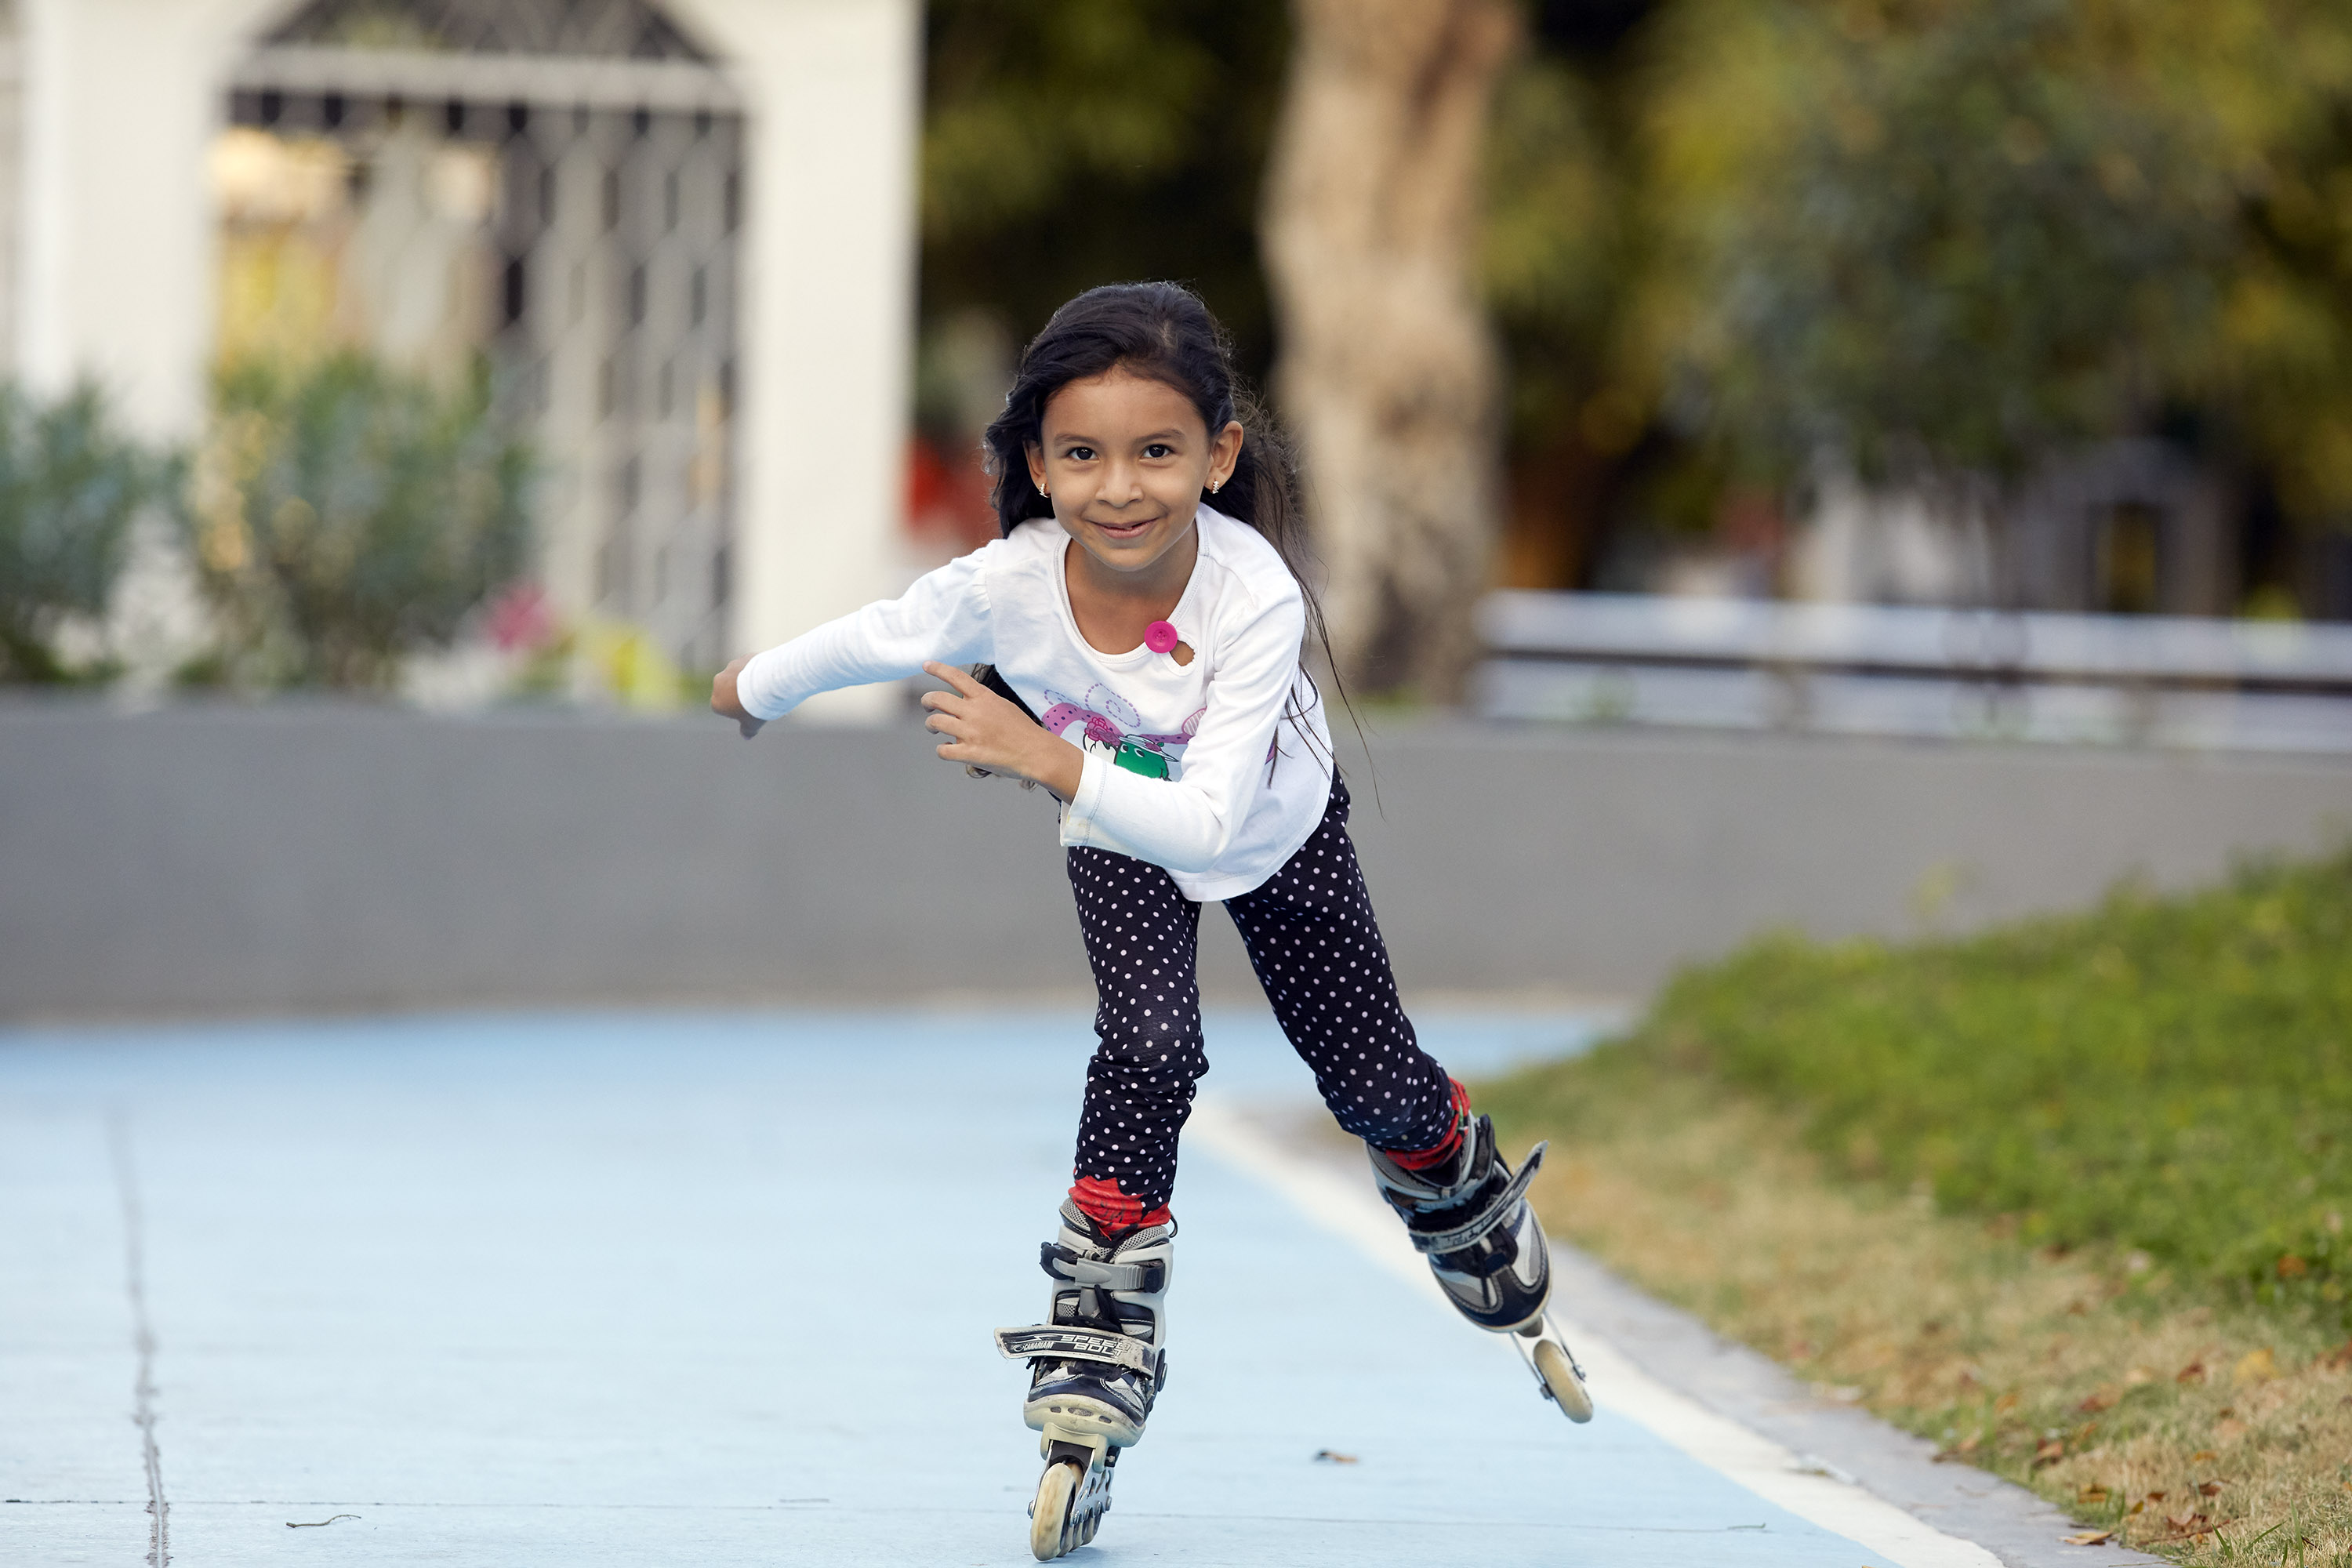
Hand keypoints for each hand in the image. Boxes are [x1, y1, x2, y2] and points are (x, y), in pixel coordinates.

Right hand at [711, 657, 764, 737]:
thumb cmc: (756, 706)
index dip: (735, 710)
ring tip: (764, 688)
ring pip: (739, 676)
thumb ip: (747, 731)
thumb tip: (746, 737)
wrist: (767, 683)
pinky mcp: (744, 658)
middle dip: (740, 694)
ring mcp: (730, 668)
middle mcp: (719, 682)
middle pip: (729, 690)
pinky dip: (755, 670)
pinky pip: (749, 665)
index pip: (722, 708)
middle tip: (757, 700)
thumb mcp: (752, 723)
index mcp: (717, 701)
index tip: (748, 712)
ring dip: (747, 680)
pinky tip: (767, 676)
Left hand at [921, 662, 1082, 797]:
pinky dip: (941, 750)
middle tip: (927, 706)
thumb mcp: (1004, 705)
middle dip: (926, 701)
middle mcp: (975, 712)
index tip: (926, 665)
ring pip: (935, 723)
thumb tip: (964, 702)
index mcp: (984, 698)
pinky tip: (947, 749)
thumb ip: (982, 702)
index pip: (956, 676)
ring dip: (930, 725)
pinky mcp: (970, 753)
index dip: (938, 668)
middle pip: (937, 698)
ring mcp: (971, 733)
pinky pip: (943, 751)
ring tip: (934, 729)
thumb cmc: (1023, 731)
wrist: (1037, 753)